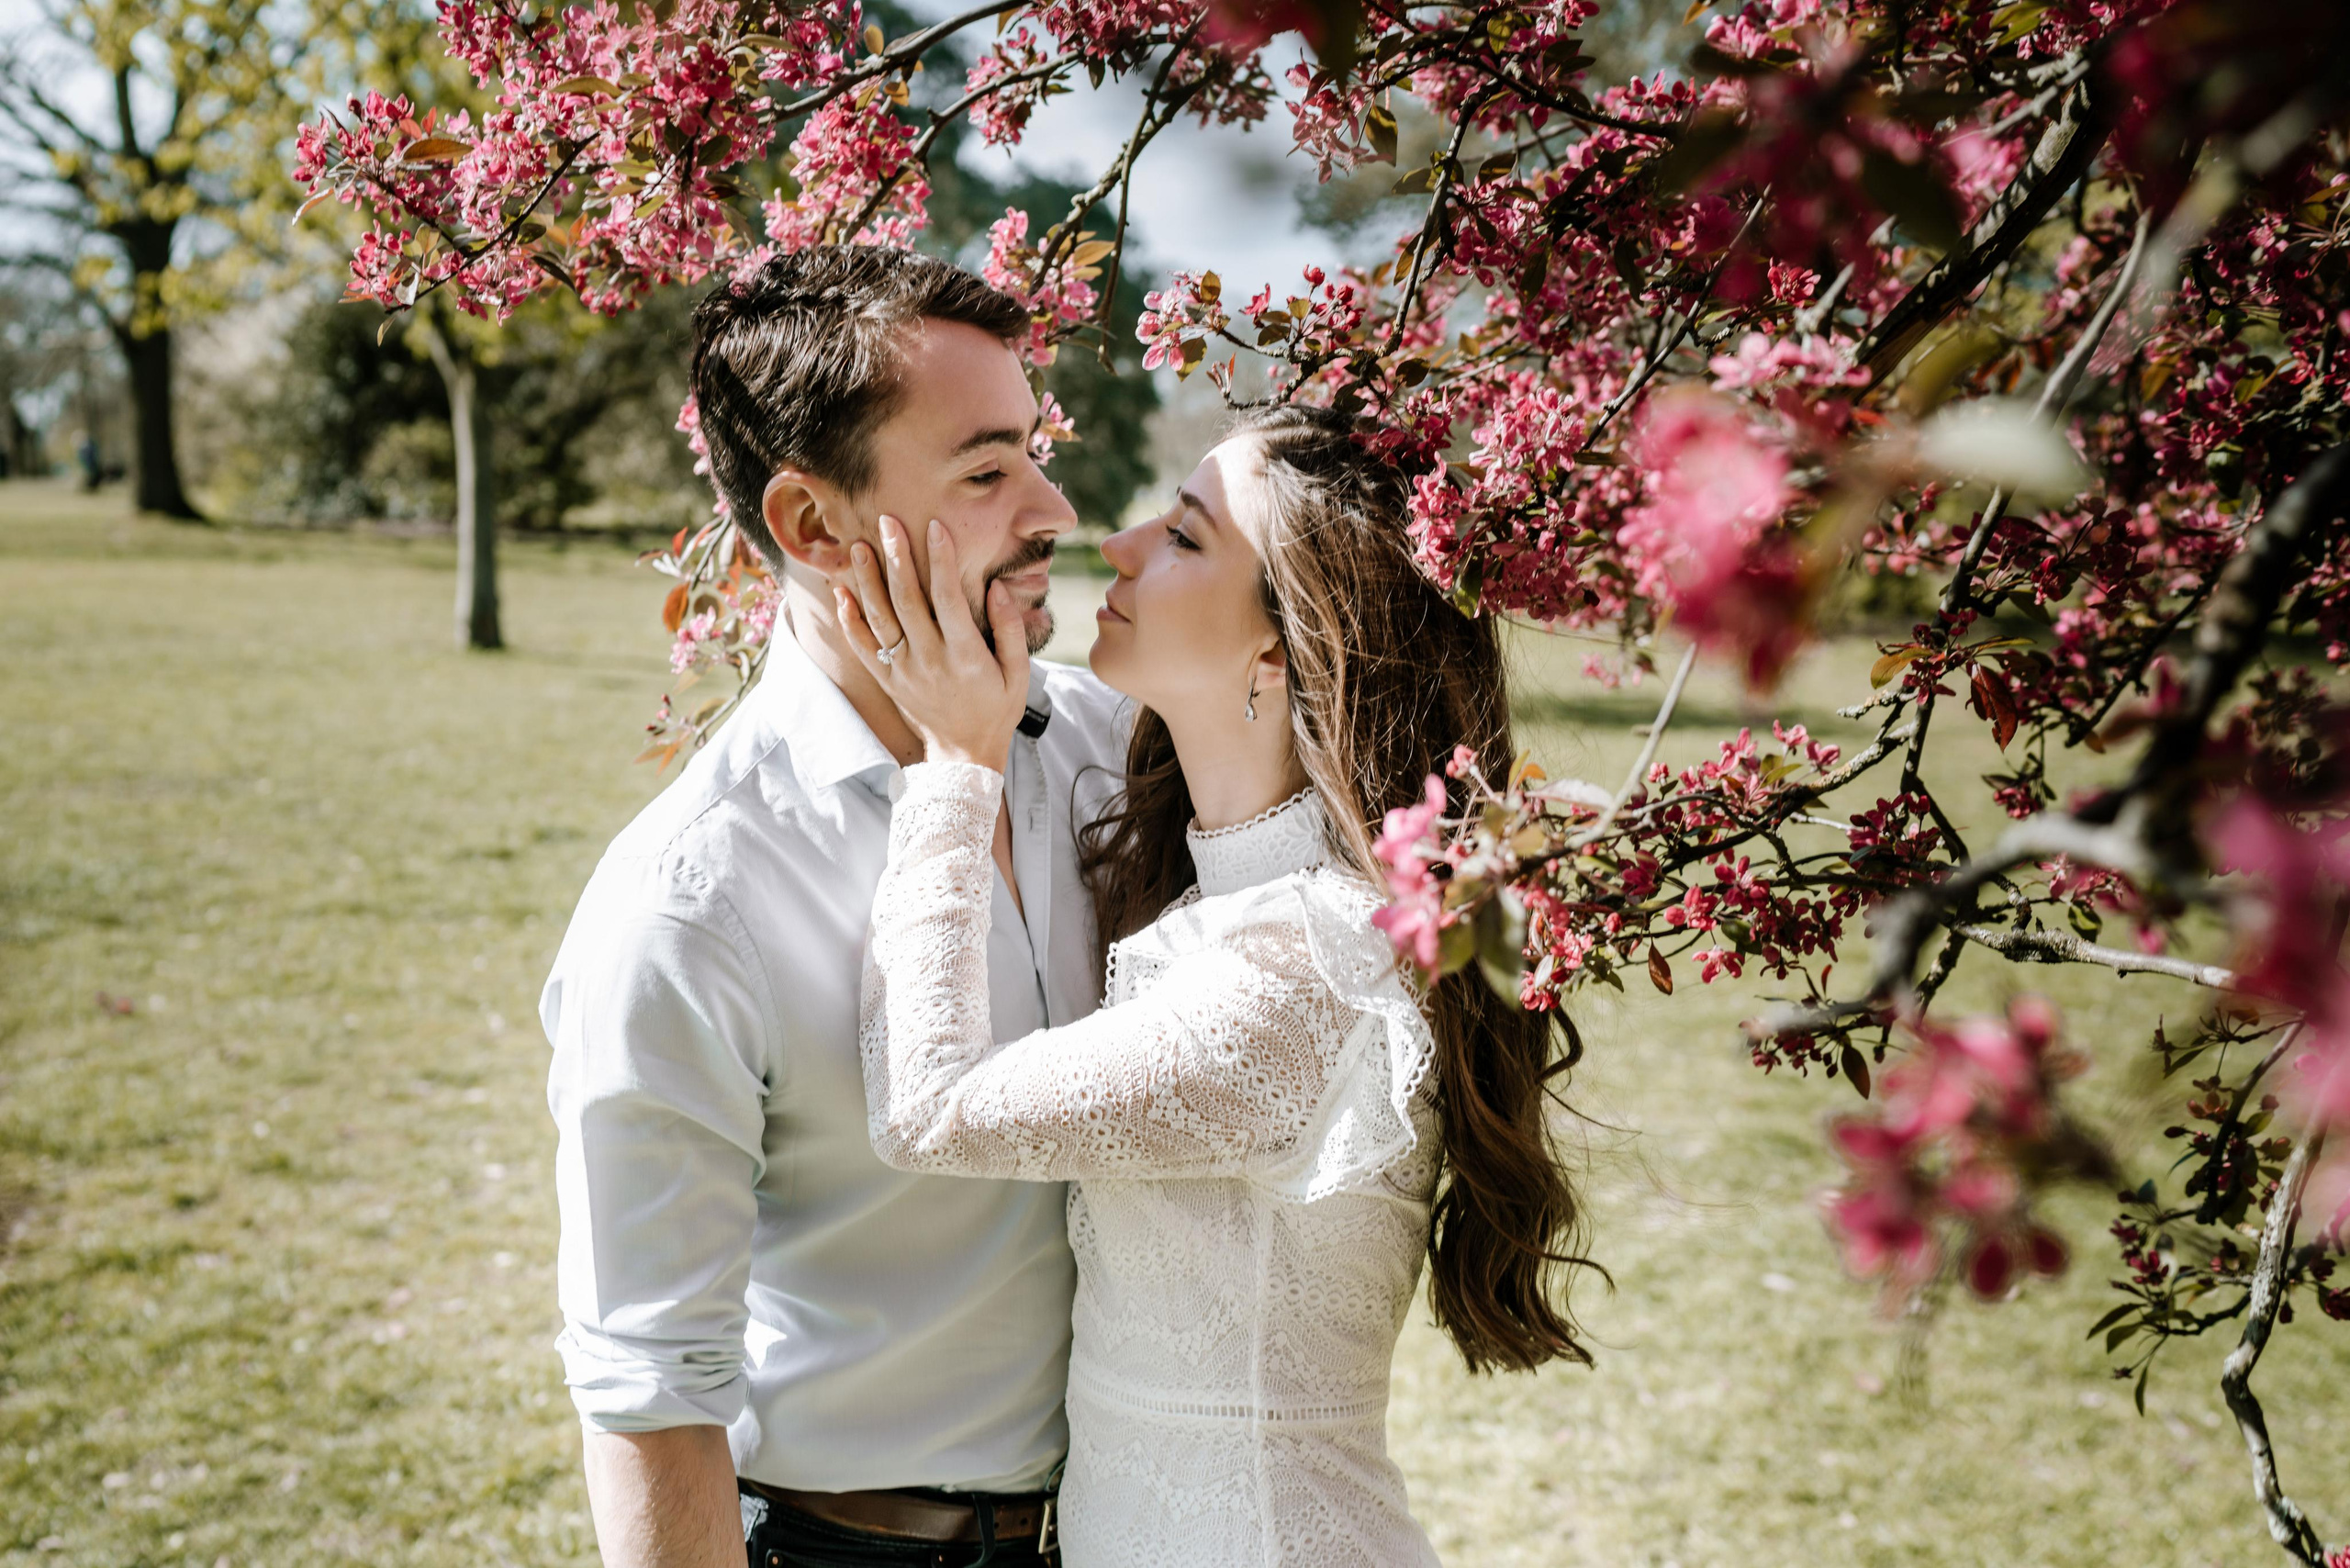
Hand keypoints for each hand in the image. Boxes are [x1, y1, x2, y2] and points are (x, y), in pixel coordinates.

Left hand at [834, 514, 1029, 769]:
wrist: (964, 755)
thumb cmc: (997, 709)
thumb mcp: (1018, 674)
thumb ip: (1008, 630)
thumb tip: (996, 587)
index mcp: (965, 655)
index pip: (949, 598)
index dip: (941, 560)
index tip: (934, 526)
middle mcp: (931, 660)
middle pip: (908, 601)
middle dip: (897, 558)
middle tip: (887, 522)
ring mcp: (904, 671)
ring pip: (880, 619)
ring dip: (868, 581)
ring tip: (858, 546)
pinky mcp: (888, 681)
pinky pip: (862, 647)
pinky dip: (849, 619)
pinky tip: (841, 591)